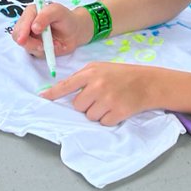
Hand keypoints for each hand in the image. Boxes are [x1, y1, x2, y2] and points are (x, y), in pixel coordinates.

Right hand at [12, 2, 91, 58]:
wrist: (74, 32)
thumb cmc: (66, 18)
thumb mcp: (58, 11)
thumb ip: (46, 15)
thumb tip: (34, 28)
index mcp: (31, 12)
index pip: (21, 22)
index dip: (22, 31)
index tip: (23, 40)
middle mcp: (28, 24)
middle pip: (18, 36)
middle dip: (29, 43)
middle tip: (41, 46)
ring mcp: (30, 37)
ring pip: (26, 46)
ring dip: (40, 48)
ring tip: (54, 44)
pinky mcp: (34, 47)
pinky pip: (35, 53)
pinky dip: (45, 52)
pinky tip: (53, 47)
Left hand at [41, 62, 159, 125]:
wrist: (147, 82)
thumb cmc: (121, 74)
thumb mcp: (100, 68)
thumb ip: (82, 77)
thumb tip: (64, 89)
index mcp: (91, 73)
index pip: (67, 85)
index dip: (53, 93)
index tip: (42, 98)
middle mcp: (97, 86)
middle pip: (77, 106)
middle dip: (85, 105)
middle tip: (98, 98)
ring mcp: (108, 100)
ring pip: (89, 116)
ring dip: (97, 113)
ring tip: (109, 102)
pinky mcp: (117, 112)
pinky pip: (103, 123)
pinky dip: (108, 119)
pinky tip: (116, 109)